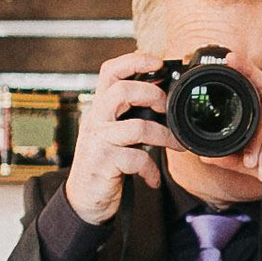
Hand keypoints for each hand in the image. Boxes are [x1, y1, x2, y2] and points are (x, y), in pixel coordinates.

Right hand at [64, 51, 174, 225]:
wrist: (84, 199)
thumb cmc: (105, 162)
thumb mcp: (115, 132)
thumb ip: (131, 114)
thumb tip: (162, 96)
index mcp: (100, 107)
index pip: (110, 71)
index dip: (134, 61)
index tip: (158, 61)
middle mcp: (96, 119)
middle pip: (121, 91)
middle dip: (152, 95)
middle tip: (167, 108)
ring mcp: (98, 141)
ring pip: (137, 127)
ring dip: (165, 136)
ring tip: (177, 145)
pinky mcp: (104, 163)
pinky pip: (137, 159)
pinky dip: (151, 170)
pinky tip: (153, 179)